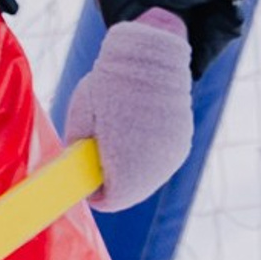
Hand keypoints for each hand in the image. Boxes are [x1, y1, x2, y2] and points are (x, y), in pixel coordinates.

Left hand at [63, 9, 193, 210]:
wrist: (151, 59)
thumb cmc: (107, 88)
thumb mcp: (80, 119)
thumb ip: (81, 149)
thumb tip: (78, 165)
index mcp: (127, 164)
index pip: (110, 200)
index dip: (94, 193)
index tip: (84, 179)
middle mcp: (155, 166)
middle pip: (131, 193)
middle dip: (114, 182)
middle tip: (97, 161)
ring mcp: (172, 155)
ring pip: (147, 178)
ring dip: (131, 170)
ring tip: (118, 144)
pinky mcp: (182, 144)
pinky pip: (160, 162)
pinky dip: (146, 157)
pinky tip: (136, 136)